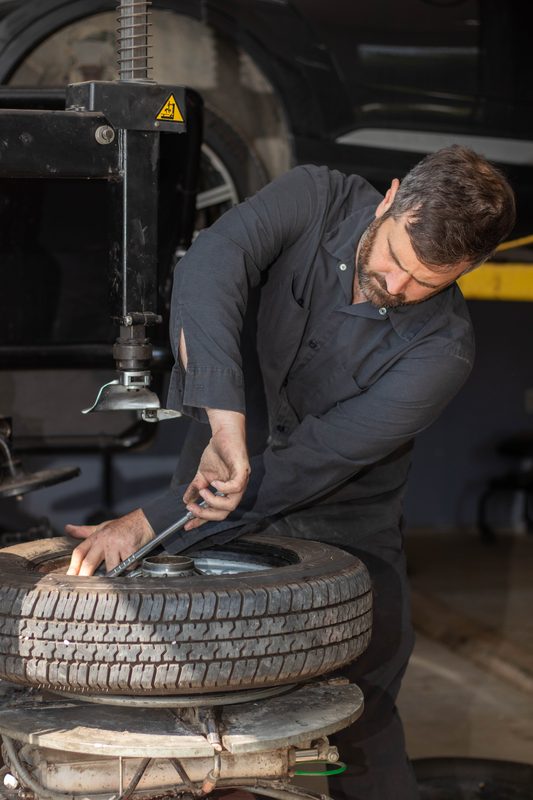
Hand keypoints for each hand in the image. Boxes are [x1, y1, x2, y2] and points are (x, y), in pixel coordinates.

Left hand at [65, 508, 154, 575]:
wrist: (143, 520)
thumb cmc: (122, 526)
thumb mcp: (101, 527)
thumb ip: (84, 531)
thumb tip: (68, 528)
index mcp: (96, 537)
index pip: (79, 552)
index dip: (73, 567)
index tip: (70, 577)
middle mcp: (104, 541)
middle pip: (89, 563)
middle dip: (84, 576)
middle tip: (82, 587)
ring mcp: (116, 545)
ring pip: (111, 567)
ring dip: (117, 570)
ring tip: (122, 563)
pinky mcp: (129, 548)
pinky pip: (128, 565)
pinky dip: (131, 566)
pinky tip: (133, 558)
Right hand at [183, 409, 249, 529]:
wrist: (224, 433)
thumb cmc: (218, 452)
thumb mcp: (203, 474)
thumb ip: (196, 488)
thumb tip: (186, 500)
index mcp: (228, 492)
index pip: (216, 512)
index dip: (202, 521)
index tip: (187, 526)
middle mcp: (237, 490)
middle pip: (225, 513)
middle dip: (206, 514)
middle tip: (192, 508)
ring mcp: (241, 480)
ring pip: (231, 504)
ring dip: (213, 501)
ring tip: (202, 492)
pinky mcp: (242, 469)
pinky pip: (236, 486)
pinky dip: (223, 488)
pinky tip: (213, 483)